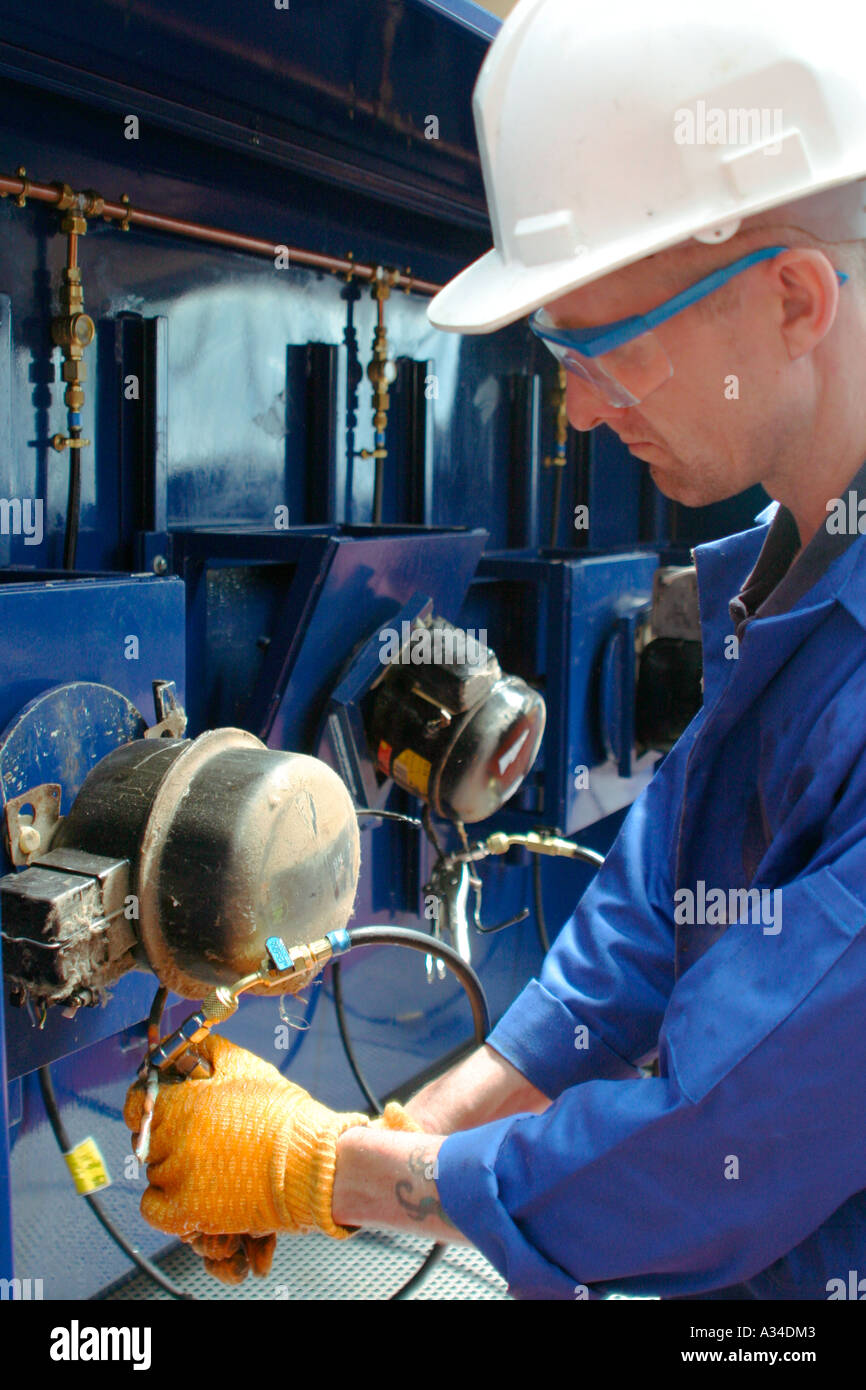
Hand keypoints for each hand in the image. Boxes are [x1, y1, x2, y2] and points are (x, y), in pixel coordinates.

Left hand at [124, 1035, 420, 1282]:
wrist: (311, 1162)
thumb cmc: (281, 1113)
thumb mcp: (246, 1066)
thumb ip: (209, 1049)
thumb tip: (189, 1042)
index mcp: (182, 1104)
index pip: (138, 1102)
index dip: (146, 1101)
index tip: (159, 1103)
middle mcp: (173, 1140)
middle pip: (149, 1138)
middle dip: (168, 1133)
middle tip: (198, 1134)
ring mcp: (177, 1178)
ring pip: (155, 1171)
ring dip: (173, 1166)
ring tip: (209, 1161)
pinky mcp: (188, 1211)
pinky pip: (153, 1208)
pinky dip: (163, 1201)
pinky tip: (188, 1190)